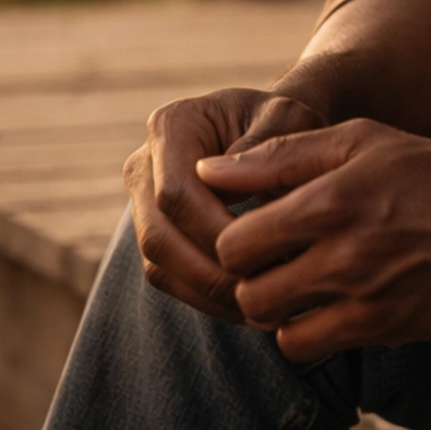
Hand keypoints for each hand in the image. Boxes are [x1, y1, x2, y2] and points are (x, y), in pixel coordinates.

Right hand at [125, 88, 327, 321]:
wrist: (273, 130)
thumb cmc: (286, 122)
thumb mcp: (289, 118)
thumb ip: (268, 144)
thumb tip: (238, 183)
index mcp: (170, 126)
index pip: (175, 194)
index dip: (216, 232)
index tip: (269, 253)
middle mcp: (144, 165)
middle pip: (158, 236)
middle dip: (212, 273)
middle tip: (265, 294)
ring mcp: (141, 204)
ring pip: (158, 265)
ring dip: (208, 295)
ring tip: (261, 311)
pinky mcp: (155, 236)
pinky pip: (167, 279)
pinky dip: (205, 299)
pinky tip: (248, 308)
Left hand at [197, 119, 430, 363]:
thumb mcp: (361, 141)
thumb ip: (280, 155)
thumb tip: (207, 169)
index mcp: (330, 201)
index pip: (234, 243)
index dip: (235, 239)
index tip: (256, 229)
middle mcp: (343, 255)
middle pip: (248, 291)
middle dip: (250, 278)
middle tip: (272, 261)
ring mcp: (365, 299)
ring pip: (275, 327)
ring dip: (276, 309)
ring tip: (298, 283)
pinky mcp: (385, 330)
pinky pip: (312, 347)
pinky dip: (306, 331)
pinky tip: (327, 304)